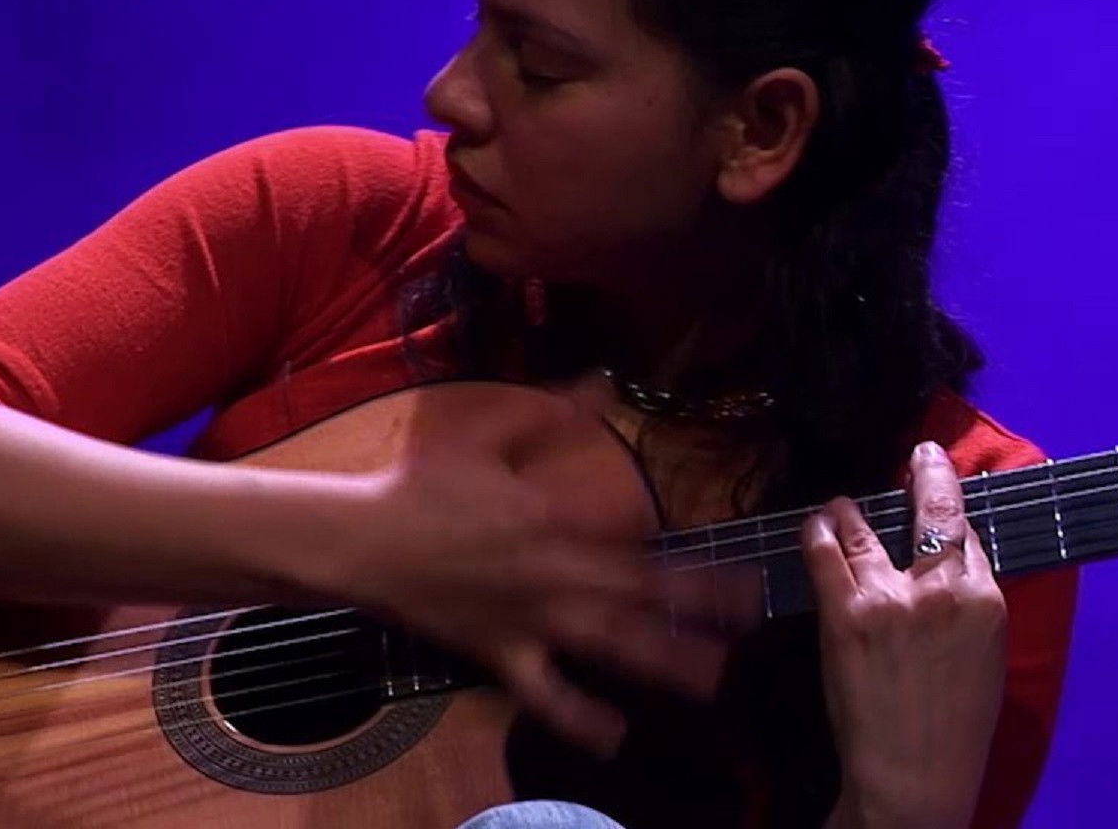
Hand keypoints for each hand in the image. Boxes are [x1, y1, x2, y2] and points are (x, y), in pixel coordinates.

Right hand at [342, 384, 739, 756]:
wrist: (364, 540)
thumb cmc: (424, 483)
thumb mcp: (487, 432)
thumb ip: (554, 411)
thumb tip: (606, 380)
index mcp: (555, 516)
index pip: (634, 529)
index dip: (681, 539)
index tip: (726, 548)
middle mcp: (555, 572)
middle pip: (642, 589)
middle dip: (701, 600)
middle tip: (753, 611)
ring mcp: (532, 619)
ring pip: (610, 643)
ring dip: (664, 660)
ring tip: (714, 678)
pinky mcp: (504, 655)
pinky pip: (546, 694)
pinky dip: (580, 717)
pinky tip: (615, 738)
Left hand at [805, 441, 1007, 828]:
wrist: (914, 776)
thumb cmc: (956, 727)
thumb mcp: (988, 657)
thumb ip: (971, 603)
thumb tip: (952, 561)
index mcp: (986, 600)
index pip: (967, 535)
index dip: (950, 508)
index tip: (940, 482)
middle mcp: (942, 588)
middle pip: (933, 510)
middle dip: (928, 473)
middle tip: (920, 453)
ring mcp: (891, 596)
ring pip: (867, 527)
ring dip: (851, 511)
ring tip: (842, 505)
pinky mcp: (847, 612)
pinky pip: (826, 553)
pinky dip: (819, 531)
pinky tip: (816, 523)